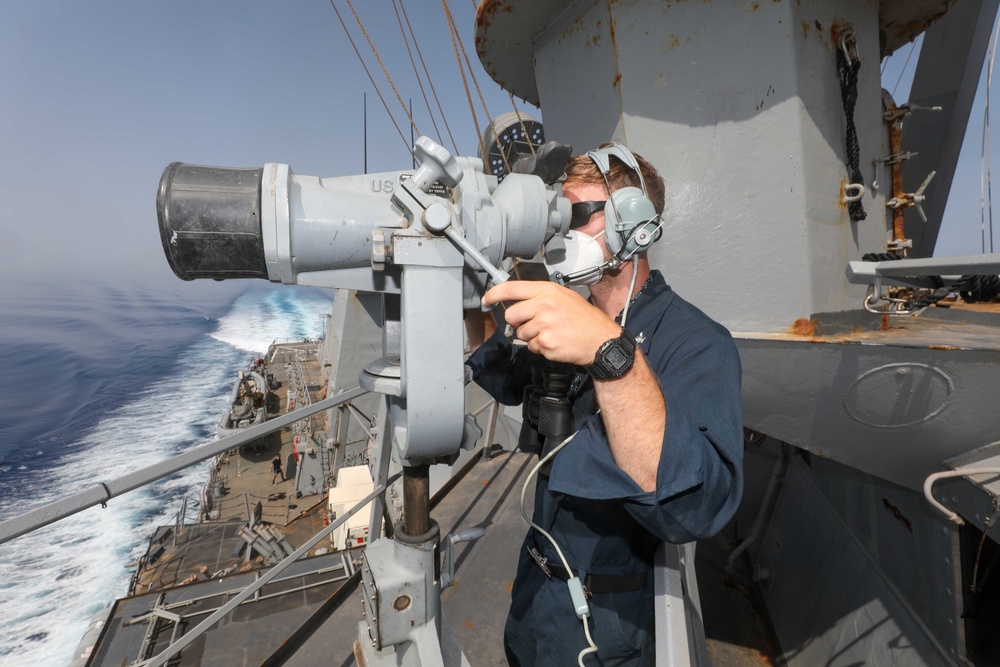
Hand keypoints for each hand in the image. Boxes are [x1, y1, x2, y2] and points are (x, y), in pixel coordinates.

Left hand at [483, 281, 619, 365]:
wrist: (601, 340)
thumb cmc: (584, 319)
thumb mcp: (564, 297)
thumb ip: (540, 297)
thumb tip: (517, 302)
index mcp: (548, 291)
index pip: (512, 288)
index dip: (494, 294)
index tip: (486, 299)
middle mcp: (544, 305)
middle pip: (511, 315)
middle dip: (518, 322)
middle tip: (534, 324)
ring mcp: (544, 325)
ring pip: (520, 333)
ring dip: (531, 336)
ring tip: (551, 333)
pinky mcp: (545, 342)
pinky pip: (531, 346)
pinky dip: (540, 348)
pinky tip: (555, 342)